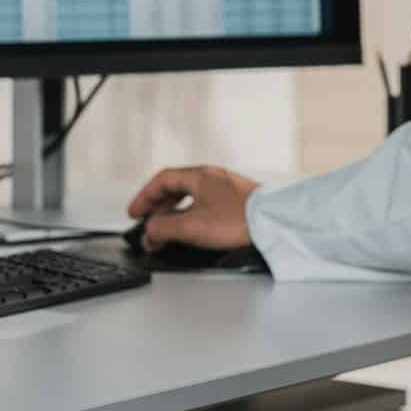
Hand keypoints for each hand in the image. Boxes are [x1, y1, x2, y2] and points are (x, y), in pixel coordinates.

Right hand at [125, 165, 259, 250]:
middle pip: (176, 187)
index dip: (144, 197)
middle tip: (148, 223)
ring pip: (192, 197)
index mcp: (200, 176)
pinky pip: (207, 205)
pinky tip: (195, 231)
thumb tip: (148, 234)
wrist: (275, 225)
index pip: (162, 180)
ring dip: (175, 213)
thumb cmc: (240, 221)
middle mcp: (213, 178)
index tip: (135, 213)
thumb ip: (163, 229)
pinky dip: (193, 216)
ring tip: (169, 230)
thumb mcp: (192, 227)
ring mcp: (227, 189)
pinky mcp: (238, 203)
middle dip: (158, 207)